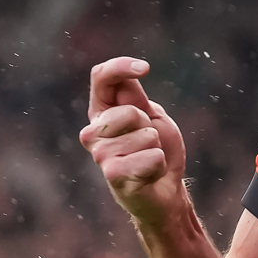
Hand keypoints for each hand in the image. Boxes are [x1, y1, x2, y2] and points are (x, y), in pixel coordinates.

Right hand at [80, 56, 192, 227]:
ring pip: (145, 136)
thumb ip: (134, 96)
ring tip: (148, 160)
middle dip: (150, 126)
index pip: (101, 77)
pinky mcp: (113, 175)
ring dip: (156, 148)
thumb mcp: (150, 115)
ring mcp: (100, 155)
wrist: (164, 190)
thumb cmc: (157, 150)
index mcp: (101, 112)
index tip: (145, 68)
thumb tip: (128, 76)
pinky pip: (151, 158)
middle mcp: (92, 133)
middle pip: (130, 112)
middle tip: (148, 143)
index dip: (120, 67)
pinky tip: (149, 175)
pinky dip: (159, 165)